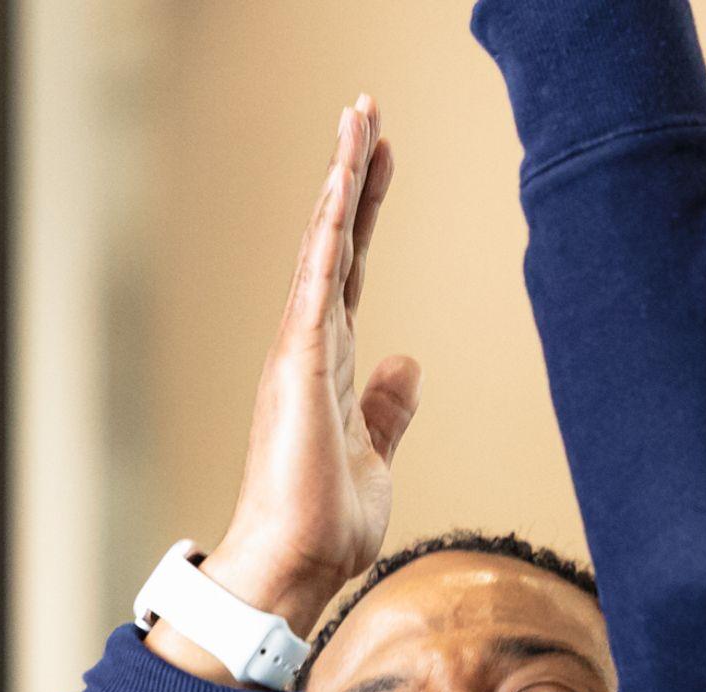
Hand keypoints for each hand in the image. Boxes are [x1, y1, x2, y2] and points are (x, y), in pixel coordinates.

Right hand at [153, 96, 420, 678]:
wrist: (298, 566)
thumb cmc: (326, 523)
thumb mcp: (378, 454)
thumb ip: (390, 407)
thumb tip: (408, 363)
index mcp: (328, 363)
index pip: (351, 269)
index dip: (364, 212)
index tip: (380, 158)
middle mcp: (308, 346)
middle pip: (334, 242)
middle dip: (351, 175)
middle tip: (366, 111)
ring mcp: (298, 352)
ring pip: (322, 248)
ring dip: (340, 182)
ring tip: (357, 120)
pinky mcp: (296, 366)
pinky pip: (317, 285)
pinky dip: (328, 234)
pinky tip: (340, 188)